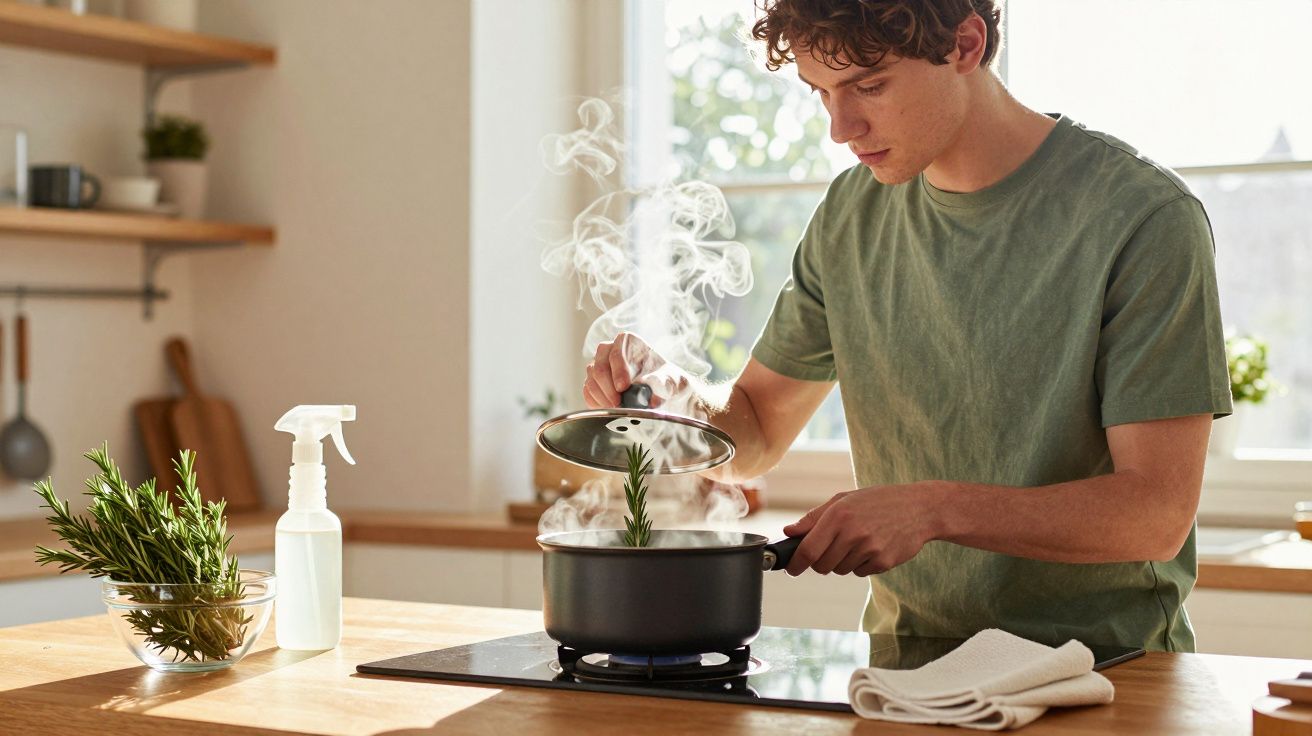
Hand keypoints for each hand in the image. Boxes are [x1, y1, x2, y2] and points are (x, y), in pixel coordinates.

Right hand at [583, 332, 684, 408]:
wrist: (662, 392)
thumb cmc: (667, 381)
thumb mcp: (673, 381)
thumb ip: (663, 384)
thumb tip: (651, 393)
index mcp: (629, 341)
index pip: (618, 351)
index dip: (618, 369)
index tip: (623, 387)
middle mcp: (610, 350)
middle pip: (599, 365)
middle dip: (607, 387)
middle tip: (618, 403)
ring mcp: (600, 365)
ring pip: (592, 379)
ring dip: (602, 397)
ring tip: (617, 409)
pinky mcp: (594, 382)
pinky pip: (588, 391)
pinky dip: (596, 402)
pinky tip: (609, 409)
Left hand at [782, 482, 942, 576]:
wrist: (920, 508)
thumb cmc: (877, 501)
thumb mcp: (844, 500)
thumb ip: (814, 517)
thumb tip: (789, 533)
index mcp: (838, 515)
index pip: (808, 550)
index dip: (796, 564)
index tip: (792, 569)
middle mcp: (853, 533)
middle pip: (822, 566)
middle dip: (820, 562)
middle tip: (831, 548)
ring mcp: (869, 549)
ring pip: (840, 570)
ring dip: (842, 561)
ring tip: (858, 541)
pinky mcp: (883, 562)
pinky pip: (860, 573)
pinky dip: (861, 564)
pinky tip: (873, 546)